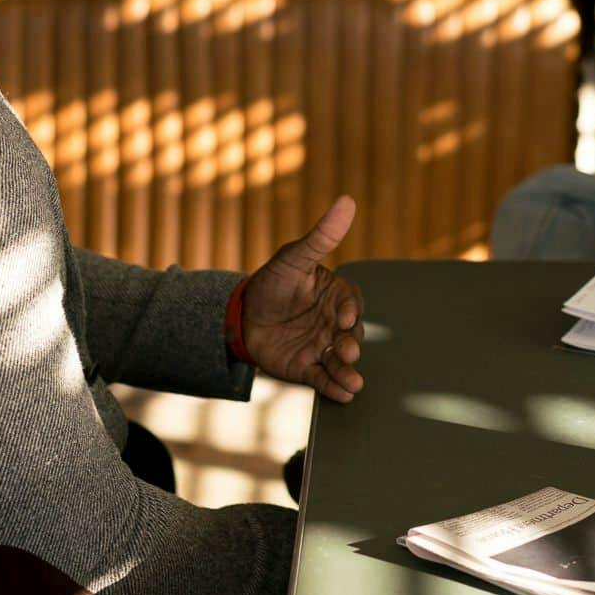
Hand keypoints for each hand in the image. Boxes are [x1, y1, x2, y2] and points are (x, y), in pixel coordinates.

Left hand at [241, 196, 365, 402]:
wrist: (241, 314)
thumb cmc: (272, 281)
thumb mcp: (294, 257)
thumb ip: (322, 236)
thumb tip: (347, 201)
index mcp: (335, 295)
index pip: (351, 302)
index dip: (350, 310)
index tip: (344, 317)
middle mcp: (333, 323)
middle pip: (350, 334)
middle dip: (352, 344)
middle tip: (347, 349)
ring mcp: (321, 346)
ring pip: (340, 359)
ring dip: (348, 370)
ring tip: (353, 382)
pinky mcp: (306, 367)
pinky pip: (323, 377)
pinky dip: (334, 386)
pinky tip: (344, 393)